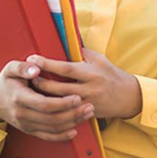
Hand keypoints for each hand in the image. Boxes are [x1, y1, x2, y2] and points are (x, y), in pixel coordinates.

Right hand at [0, 60, 94, 141]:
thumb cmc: (6, 81)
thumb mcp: (10, 69)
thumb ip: (23, 67)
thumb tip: (36, 68)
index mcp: (19, 98)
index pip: (44, 104)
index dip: (62, 103)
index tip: (77, 97)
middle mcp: (22, 114)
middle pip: (51, 118)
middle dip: (73, 114)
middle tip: (89, 106)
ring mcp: (26, 124)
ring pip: (52, 128)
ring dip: (72, 123)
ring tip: (87, 114)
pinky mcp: (29, 130)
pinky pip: (47, 137)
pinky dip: (62, 136)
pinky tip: (74, 130)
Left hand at [27, 48, 141, 119]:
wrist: (128, 97)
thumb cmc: (112, 74)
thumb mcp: (99, 59)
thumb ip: (82, 53)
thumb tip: (63, 43)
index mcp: (91, 73)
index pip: (65, 68)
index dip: (48, 64)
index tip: (33, 58)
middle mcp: (89, 89)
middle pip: (59, 88)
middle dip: (41, 82)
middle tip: (28, 75)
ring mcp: (87, 103)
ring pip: (60, 102)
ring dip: (44, 96)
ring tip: (32, 88)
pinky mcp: (86, 114)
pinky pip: (66, 112)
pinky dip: (54, 107)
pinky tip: (44, 103)